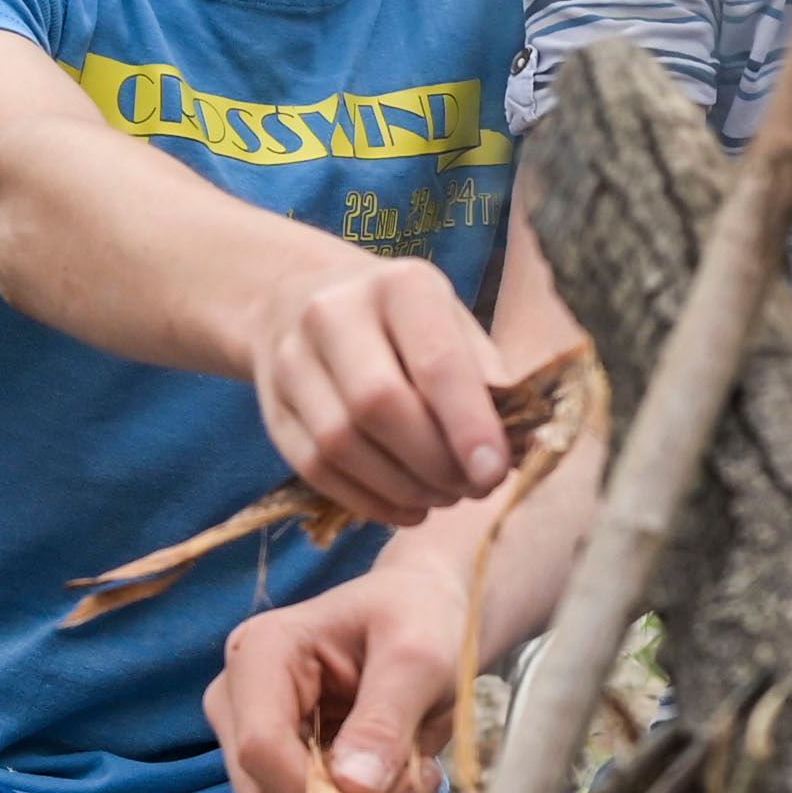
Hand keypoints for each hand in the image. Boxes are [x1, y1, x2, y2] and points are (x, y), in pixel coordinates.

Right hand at [206, 557, 473, 792]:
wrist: (422, 609)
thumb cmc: (419, 618)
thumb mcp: (419, 659)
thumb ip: (386, 721)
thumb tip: (352, 790)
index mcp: (260, 653)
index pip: (261, 748)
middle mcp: (238, 698)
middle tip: (415, 787)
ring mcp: (249, 736)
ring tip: (414, 782)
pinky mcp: (272, 767)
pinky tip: (398, 792)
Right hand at [250, 253, 515, 525]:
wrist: (299, 300)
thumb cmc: (402, 321)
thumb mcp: (452, 323)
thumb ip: (485, 377)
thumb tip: (520, 444)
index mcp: (399, 286)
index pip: (435, 362)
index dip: (468, 425)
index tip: (495, 472)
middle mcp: (333, 315)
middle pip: (379, 405)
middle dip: (434, 462)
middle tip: (473, 489)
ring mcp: (291, 361)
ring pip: (341, 444)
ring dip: (402, 487)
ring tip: (444, 497)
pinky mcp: (272, 408)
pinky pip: (315, 469)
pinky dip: (369, 500)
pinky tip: (407, 506)